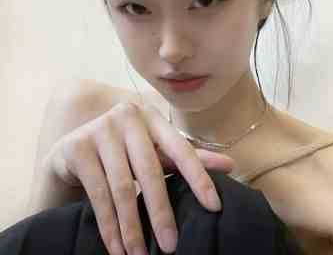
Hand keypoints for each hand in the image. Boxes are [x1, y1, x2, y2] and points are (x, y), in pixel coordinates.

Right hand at [43, 101, 234, 254]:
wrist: (74, 150)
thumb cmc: (124, 151)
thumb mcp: (156, 151)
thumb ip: (188, 158)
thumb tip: (230, 164)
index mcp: (152, 117)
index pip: (181, 149)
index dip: (199, 177)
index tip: (214, 206)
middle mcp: (127, 117)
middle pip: (150, 170)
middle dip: (161, 212)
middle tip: (171, 246)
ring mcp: (100, 129)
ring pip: (122, 186)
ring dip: (132, 226)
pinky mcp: (78, 147)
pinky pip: (98, 192)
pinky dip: (109, 224)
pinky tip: (117, 247)